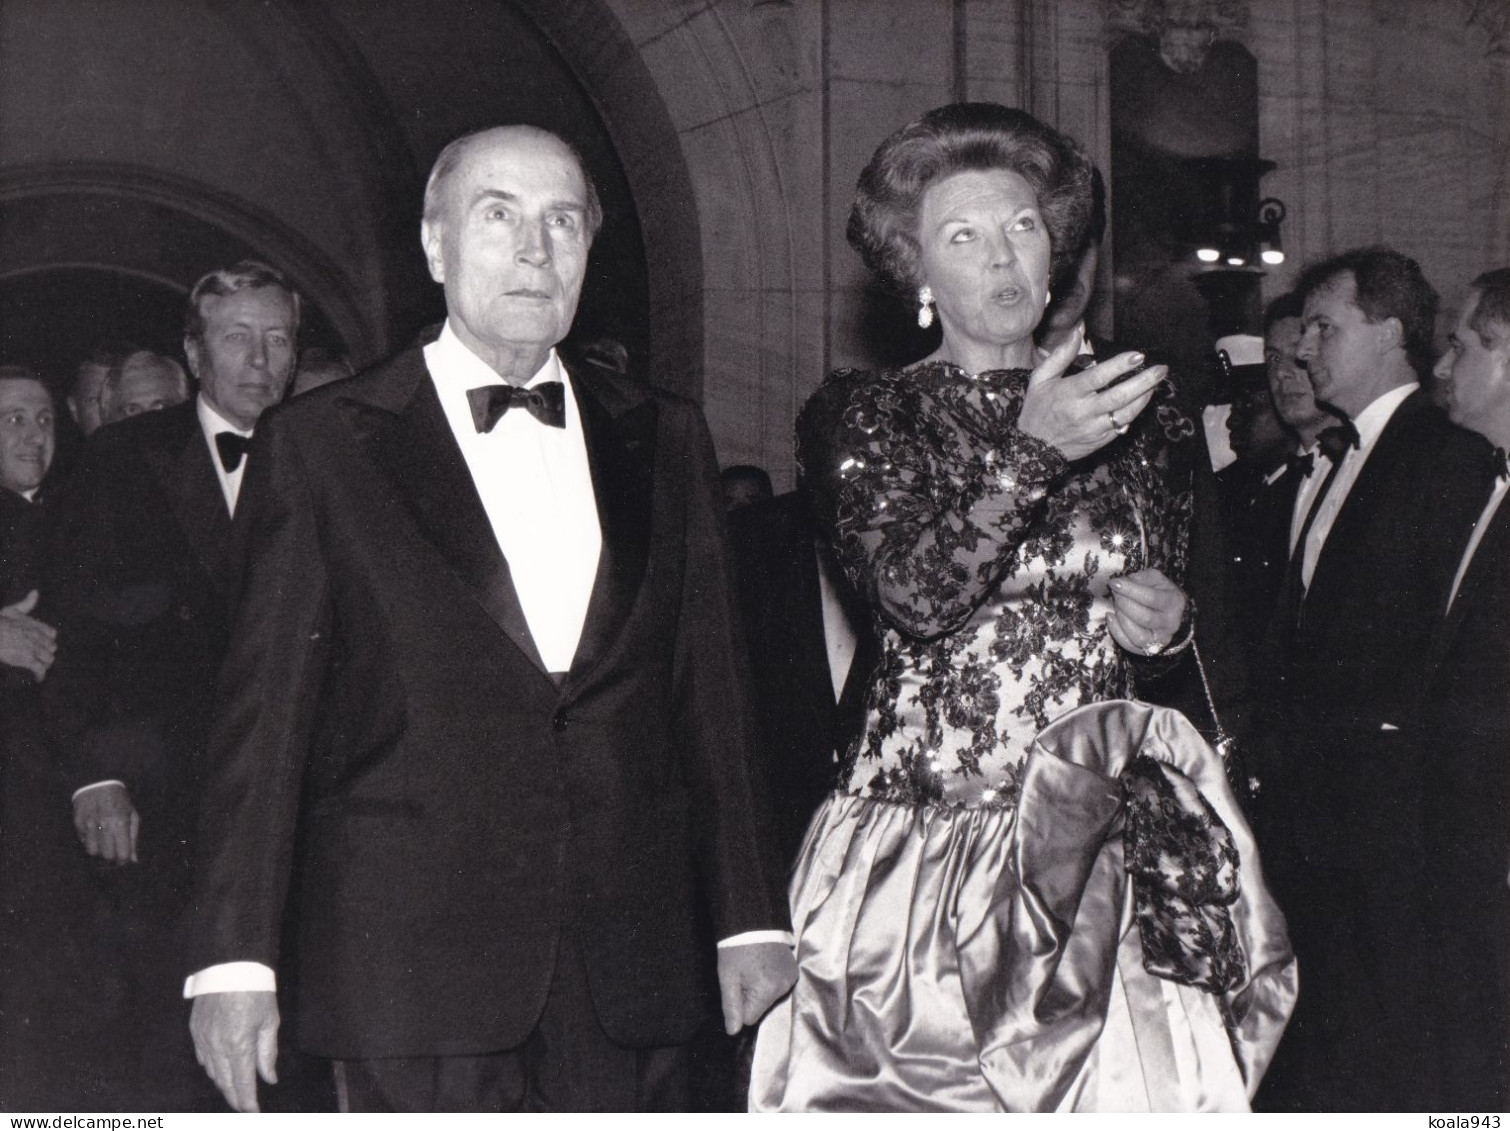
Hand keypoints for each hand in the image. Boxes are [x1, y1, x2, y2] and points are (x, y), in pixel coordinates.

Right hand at [0, 590, 55, 679]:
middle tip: (39, 657)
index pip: (52, 634)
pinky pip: (40, 669)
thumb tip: (36, 592)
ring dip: (44, 664)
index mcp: (37, 625)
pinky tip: (38, 679)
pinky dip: (40, 675)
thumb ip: (27, 603)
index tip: (42, 643)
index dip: (47, 639)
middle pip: (51, 648)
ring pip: (49, 659)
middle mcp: (39, 637)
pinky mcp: (28, 659)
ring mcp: (35, 649)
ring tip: (39, 668)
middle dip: (46, 652)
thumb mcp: (13, 609)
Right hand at [72, 783, 138, 863]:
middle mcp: (104, 825)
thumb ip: (133, 839)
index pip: (122, 853)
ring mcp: (88, 825)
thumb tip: (134, 860)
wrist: (98, 783)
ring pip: (92, 852)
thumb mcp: (132, 815)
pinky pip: (83, 842)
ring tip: (104, 843)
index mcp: (120, 823)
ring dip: (99, 851)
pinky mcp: (78, 824)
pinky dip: (90, 842)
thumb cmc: (120, 801)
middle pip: (107, 856)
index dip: (123, 860)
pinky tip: (95, 834)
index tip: (123, 859)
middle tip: (114, 852)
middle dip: (112, 857)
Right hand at [190, 990, 278, 1112]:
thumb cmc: (255, 990)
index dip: (248, 1101)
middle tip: (245, 1105)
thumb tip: (269, 1078)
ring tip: (235, 1090)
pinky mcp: (195, 1030)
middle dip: (235, 1097)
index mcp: (239, 1046)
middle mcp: (217, 1047)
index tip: (254, 1111)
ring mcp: (203, 1040)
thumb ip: (268, 1053)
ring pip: (212, 1073)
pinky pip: (202, 1058)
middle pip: (225, 1083)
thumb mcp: (270, 1021)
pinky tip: (219, 1070)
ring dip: (224, 1084)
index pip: (242, 1084)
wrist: (230, 965)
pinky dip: (211, 1068)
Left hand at [717, 941, 796, 1034]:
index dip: (740, 1004)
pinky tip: (764, 963)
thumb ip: (731, 1007)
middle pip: (762, 1007)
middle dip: (751, 996)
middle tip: (744, 973)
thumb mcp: (728, 978)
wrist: (753, 920)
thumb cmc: (736, 948)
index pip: (750, 1018)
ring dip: (761, 987)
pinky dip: (771, 978)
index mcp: (766, 991)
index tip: (737, 985)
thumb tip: (734, 1031)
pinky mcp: (794, 970)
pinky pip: (779, 985)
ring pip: (770, 997)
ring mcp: (791, 978)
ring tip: (754, 965)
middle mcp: (783, 987)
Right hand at [1016, 330, 1167, 461]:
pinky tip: (1142, 399)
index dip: (1120, 365)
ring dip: (1144, 397)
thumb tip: (1078, 331)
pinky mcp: (1101, 440)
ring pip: (1126, 412)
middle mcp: (1083, 412)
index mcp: (1068, 393)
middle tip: (1161, 369)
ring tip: (1156, 383)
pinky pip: (1123, 425)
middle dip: (1144, 381)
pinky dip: (1135, 412)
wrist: (1033, 450)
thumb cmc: (1037, 410)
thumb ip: (1060, 355)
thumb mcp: (1040, 380)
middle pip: (1119, 396)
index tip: (1138, 355)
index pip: (1098, 377)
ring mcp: (1094, 428)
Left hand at [1107, 569, 1187, 655]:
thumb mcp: (1155, 579)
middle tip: (1115, 594)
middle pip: (1144, 617)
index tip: (1114, 583)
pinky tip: (1111, 617)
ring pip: (1138, 636)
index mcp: (1174, 602)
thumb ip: (1140, 578)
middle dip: (1124, 604)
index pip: (1151, 598)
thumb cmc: (1160, 593)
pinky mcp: (1150, 649)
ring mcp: (1162, 639)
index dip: (1130, 590)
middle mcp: (1171, 623)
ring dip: (1121, 619)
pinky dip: (1116, 632)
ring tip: (1116, 607)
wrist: (1173, 614)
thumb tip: (1120, 583)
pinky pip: (1130, 645)